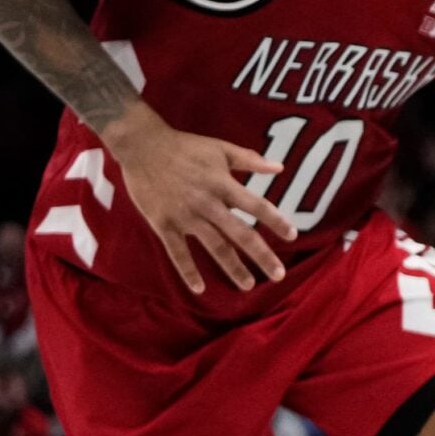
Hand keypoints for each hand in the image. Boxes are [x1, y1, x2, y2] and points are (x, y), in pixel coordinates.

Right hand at [106, 106, 297, 293]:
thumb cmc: (185, 147)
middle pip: (241, 234)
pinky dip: (188, 271)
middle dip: (262, 256)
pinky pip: (178, 252)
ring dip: (233, 268)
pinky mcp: (163, 223)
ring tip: (248, 285)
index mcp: (223, 184)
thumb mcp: (221, 149)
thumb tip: (280, 168)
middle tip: (279, 275)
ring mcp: (185, 216)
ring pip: (214, 247)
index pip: (257, 206)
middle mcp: (208, 203)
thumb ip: (250, 160)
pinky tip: (199, 289)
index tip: (293, 236)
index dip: (276, 221)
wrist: (141, 145)